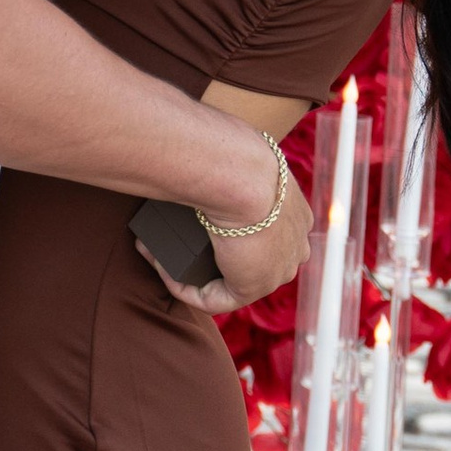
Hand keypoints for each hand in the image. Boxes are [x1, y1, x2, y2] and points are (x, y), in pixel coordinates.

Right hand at [154, 146, 309, 314]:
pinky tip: (161, 269)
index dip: (225, 231)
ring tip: (155, 248)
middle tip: (172, 238)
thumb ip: (223, 160)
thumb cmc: (233, 152)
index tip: (192, 217)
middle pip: (248, 258)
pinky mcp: (253, 287)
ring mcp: (278, 268)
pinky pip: (215, 299)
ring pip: (230, 278)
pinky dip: (183, 287)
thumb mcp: (234, 151)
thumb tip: (195, 152)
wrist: (239, 173)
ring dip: (191, 268)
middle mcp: (294, 243)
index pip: (265, 231)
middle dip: (208, 253)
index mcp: (295, 211)